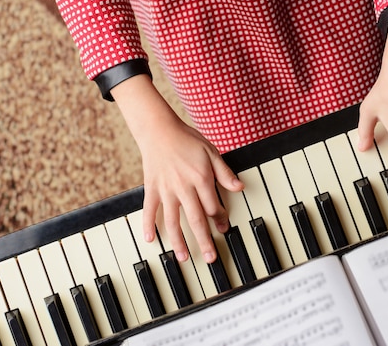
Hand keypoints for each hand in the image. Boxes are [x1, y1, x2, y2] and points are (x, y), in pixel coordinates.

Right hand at [110, 74, 243, 262]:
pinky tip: (150, 240)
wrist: (159, 130)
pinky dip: (148, 224)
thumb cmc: (187, 139)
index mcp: (201, 179)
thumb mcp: (211, 152)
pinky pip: (150, 210)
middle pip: (196, 220)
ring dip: (179, 241)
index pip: (213, 207)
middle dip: (204, 240)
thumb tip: (239, 188)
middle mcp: (184, 188)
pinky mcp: (152, 188)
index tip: (224, 228)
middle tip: (210, 258)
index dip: (221, 219)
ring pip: (173, 221)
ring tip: (184, 257)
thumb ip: (224, 173)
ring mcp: (166, 190)